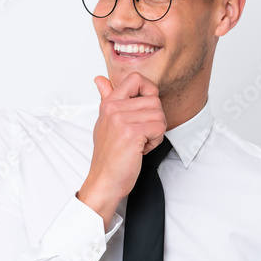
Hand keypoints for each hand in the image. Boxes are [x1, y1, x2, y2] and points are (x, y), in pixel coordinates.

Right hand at [77, 72, 166, 230]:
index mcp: (108, 104)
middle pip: (154, 99)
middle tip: (140, 134)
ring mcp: (121, 120)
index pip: (136, 79)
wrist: (104, 181)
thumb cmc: (108, 155)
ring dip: (155, 132)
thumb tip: (100, 79)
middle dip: (155, 119)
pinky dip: (155, 142)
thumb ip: (106, 98)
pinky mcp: (131, 133)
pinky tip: (141, 149)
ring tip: (139, 143)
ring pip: (159, 114)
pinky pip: (160, 128)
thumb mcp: (104, 122)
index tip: (146, 108)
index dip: (149, 91)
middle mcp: (113, 108)